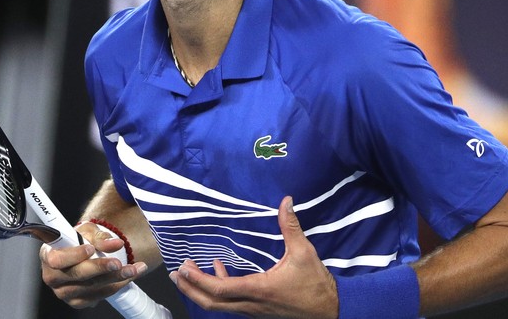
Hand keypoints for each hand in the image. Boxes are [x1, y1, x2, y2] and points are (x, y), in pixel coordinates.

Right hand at [39, 222, 149, 308]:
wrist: (84, 253)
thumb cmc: (79, 239)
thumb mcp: (88, 231)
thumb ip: (100, 237)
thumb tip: (115, 243)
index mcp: (48, 254)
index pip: (57, 259)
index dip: (73, 255)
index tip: (90, 248)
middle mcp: (52, 276)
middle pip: (76, 275)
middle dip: (100, 268)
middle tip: (117, 263)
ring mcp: (64, 292)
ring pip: (90, 287)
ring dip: (115, 278)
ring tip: (133, 268)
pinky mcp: (77, 301)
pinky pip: (98, 296)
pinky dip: (116, 286)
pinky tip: (128, 276)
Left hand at [169, 196, 338, 317]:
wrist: (330, 311)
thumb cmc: (316, 284)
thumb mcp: (304, 252)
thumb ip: (291, 226)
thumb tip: (285, 200)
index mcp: (259, 290)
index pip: (220, 289)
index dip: (198, 280)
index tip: (184, 268)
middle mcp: (251, 304)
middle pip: (211, 303)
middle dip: (190, 288)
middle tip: (176, 272)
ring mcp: (253, 310)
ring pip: (219, 305)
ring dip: (201, 290)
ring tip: (188, 272)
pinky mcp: (257, 310)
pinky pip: (230, 303)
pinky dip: (219, 289)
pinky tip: (218, 270)